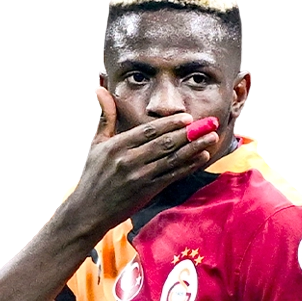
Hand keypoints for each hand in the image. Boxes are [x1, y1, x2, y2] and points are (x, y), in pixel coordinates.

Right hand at [72, 87, 219, 236]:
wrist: (89, 210)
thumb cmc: (94, 175)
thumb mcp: (97, 144)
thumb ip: (105, 117)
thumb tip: (100, 89)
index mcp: (117, 146)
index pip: (148, 131)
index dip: (170, 123)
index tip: (187, 117)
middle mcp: (129, 160)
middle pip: (165, 143)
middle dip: (190, 132)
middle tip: (209, 123)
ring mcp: (139, 177)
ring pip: (172, 158)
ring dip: (195, 147)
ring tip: (212, 137)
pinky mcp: (147, 191)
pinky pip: (173, 175)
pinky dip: (189, 166)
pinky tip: (202, 157)